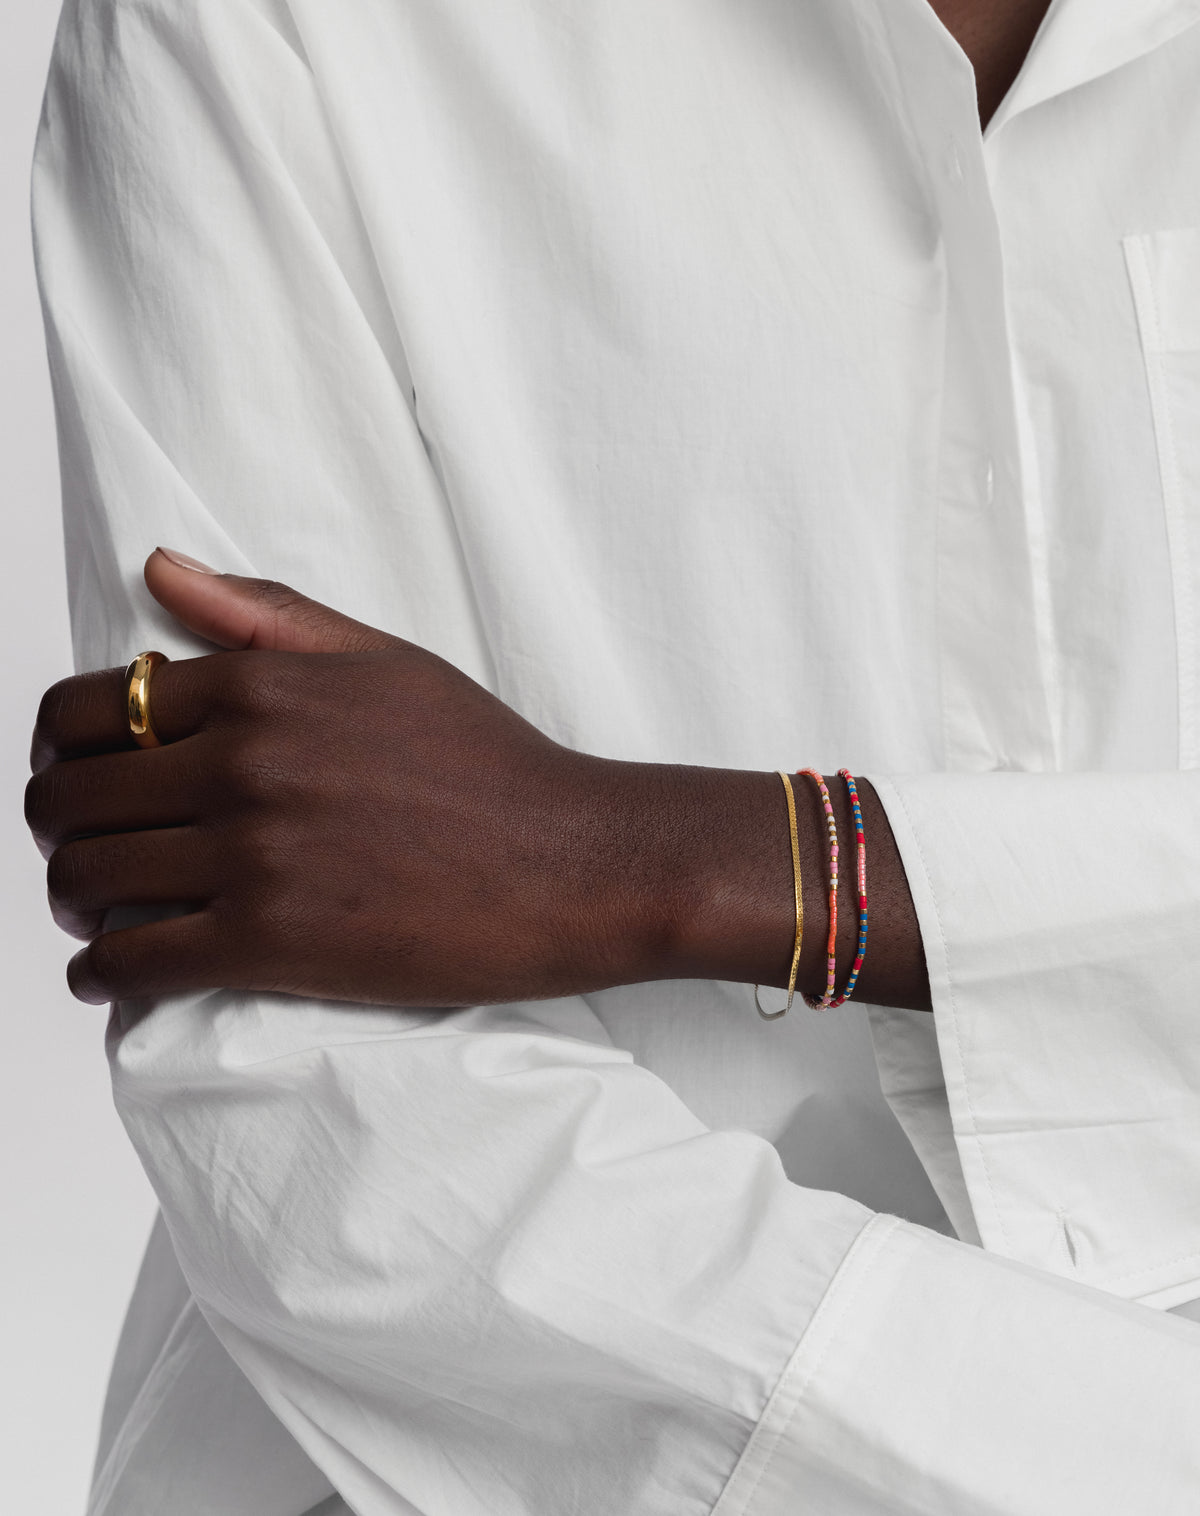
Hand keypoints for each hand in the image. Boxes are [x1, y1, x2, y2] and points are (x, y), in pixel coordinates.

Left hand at [26, 550, 928, 1009]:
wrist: (573, 863)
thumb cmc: (492, 764)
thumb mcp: (386, 660)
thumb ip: (265, 618)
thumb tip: (161, 571)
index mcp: (260, 687)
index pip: (90, 708)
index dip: (62, 746)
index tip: (76, 772)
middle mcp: (242, 763)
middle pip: (69, 796)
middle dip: (58, 825)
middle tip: (81, 847)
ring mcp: (252, 855)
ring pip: (87, 879)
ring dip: (73, 898)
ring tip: (98, 909)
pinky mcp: (271, 943)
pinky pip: (133, 961)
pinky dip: (101, 971)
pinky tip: (112, 969)